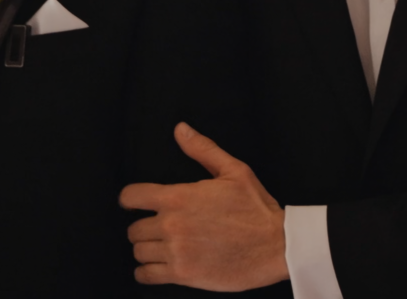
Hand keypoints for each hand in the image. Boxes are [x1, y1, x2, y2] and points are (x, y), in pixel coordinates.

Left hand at [119, 122, 289, 290]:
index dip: (129, 199)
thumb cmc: (256, 209)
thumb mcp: (234, 171)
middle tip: (157, 230)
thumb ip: (203, 149)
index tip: (132, 204)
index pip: (131, 196)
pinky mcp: (184, 274)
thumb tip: (181, 130)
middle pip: (133, 229)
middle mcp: (172, 224)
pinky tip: (155, 268)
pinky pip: (147, 275)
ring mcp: (176, 251)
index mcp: (178, 197)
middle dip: (143, 228)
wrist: (277, 245)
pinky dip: (146, 273)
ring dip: (146, 250)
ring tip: (159, 248)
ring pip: (139, 252)